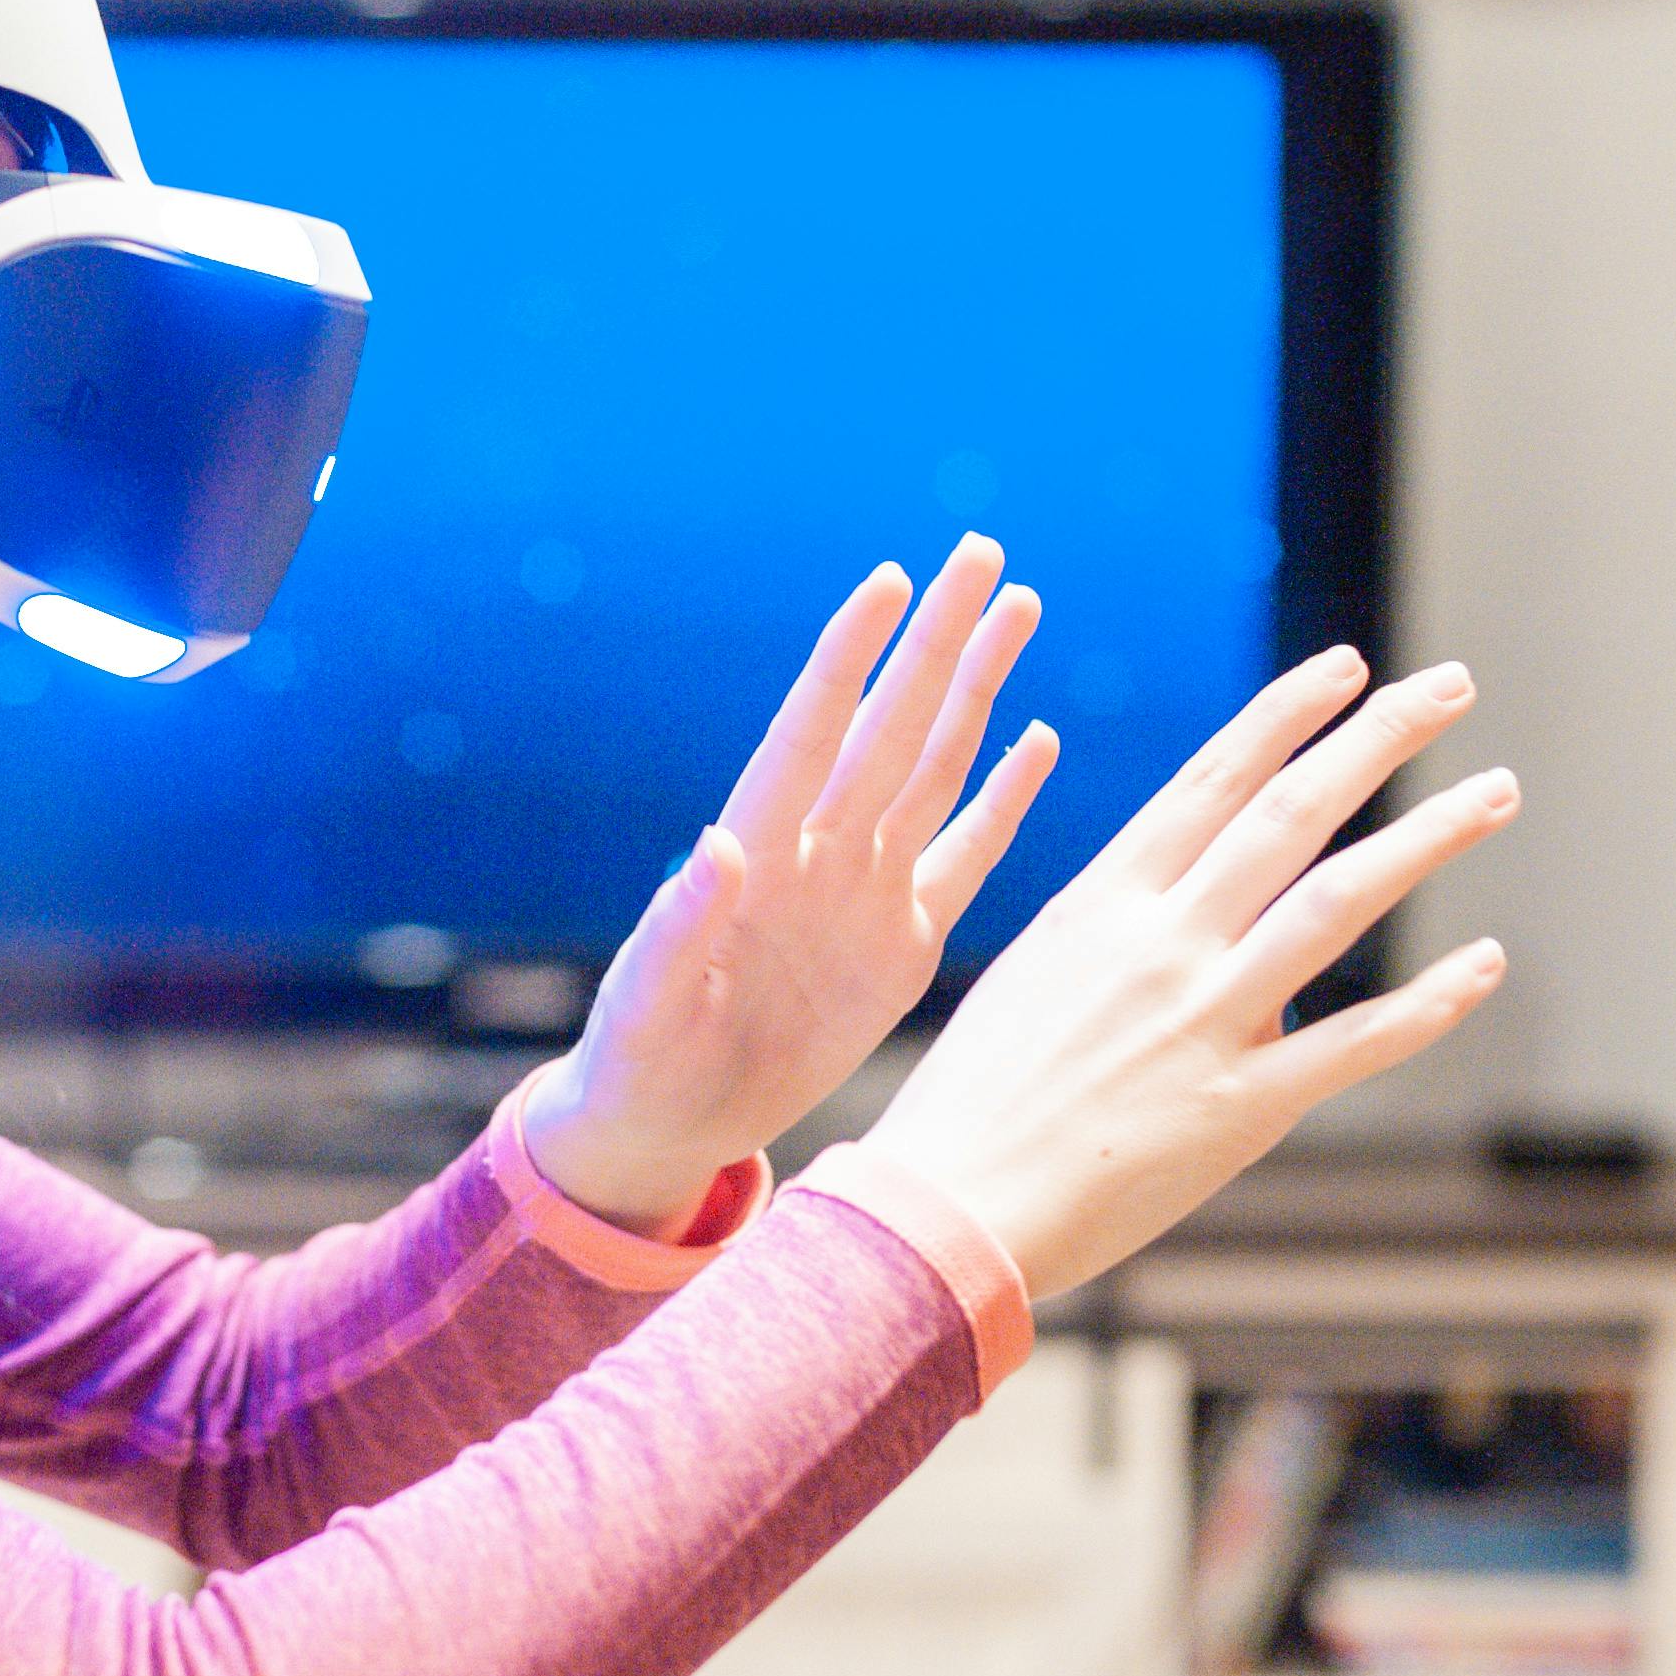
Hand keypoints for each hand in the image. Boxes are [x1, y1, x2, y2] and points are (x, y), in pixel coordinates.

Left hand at [524, 537, 1060, 1231]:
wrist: (670, 1122)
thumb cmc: (637, 1058)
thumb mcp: (650, 1000)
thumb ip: (681, 925)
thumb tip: (714, 842)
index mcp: (755, 852)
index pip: (812, 732)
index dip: (849, 659)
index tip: (891, 579)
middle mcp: (815, 852)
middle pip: (891, 725)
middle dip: (937, 641)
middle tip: (981, 553)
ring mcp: (863, 892)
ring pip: (934, 767)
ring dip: (975, 689)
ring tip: (1017, 608)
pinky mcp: (898, 944)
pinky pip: (963, 857)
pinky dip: (1002, 802)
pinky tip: (1038, 739)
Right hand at [863, 649, 1519, 1302]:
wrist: (948, 1204)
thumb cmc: (974, 1097)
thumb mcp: (1035, 978)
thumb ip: (1125, 943)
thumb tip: (1217, 939)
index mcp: (1101, 902)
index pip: (1213, 778)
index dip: (1287, 714)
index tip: (1345, 667)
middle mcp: (1160, 943)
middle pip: (1290, 813)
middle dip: (1379, 738)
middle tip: (1449, 686)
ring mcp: (1205, 1021)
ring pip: (1338, 903)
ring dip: (1426, 838)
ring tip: (1494, 790)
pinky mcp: (1241, 1107)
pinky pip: (1355, 1042)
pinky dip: (1429, 1001)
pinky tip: (1484, 963)